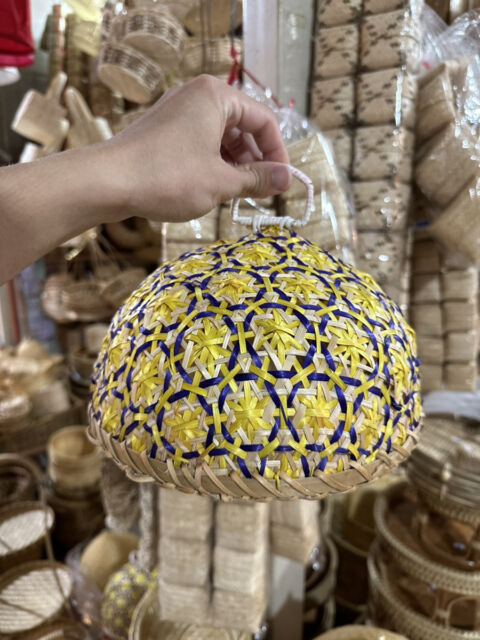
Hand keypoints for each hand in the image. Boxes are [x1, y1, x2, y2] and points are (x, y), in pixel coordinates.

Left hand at [106, 75, 290, 221]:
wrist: (108, 182)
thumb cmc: (167, 177)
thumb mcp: (221, 182)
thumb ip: (258, 179)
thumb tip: (288, 180)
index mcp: (216, 96)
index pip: (264, 121)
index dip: (278, 154)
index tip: (282, 182)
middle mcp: (197, 96)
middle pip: (242, 127)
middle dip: (255, 161)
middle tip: (261, 192)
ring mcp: (178, 112)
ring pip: (221, 137)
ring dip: (235, 165)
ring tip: (237, 194)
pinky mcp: (164, 130)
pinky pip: (200, 142)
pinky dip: (213, 163)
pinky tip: (214, 188)